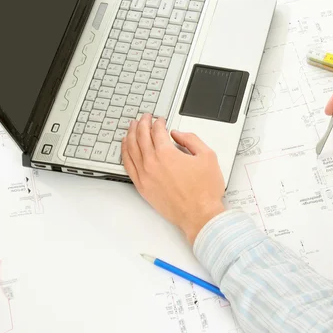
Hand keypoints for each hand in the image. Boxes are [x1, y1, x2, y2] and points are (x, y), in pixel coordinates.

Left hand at [122, 114, 224, 244]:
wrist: (200, 215)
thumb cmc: (205, 191)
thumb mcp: (207, 156)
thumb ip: (191, 139)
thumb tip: (178, 134)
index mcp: (167, 154)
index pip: (157, 131)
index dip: (158, 122)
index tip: (160, 120)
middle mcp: (152, 163)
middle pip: (141, 136)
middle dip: (142, 123)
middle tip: (144, 117)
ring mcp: (144, 176)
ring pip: (131, 149)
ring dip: (130, 134)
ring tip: (132, 126)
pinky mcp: (142, 187)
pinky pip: (128, 165)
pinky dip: (125, 152)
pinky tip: (126, 147)